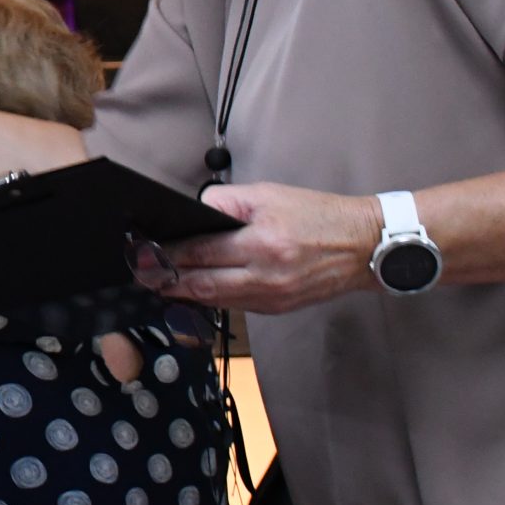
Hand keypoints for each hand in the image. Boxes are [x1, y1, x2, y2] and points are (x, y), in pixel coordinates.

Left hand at [137, 181, 382, 313]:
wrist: (363, 246)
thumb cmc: (318, 216)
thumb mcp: (269, 195)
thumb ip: (227, 202)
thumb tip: (193, 211)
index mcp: (262, 244)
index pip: (201, 252)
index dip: (168, 254)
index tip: (144, 251)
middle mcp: (265, 276)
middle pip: (201, 284)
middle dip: (166, 280)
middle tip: (141, 274)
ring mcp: (272, 297)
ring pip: (215, 300)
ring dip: (184, 294)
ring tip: (160, 284)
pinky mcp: (278, 308)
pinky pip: (236, 307)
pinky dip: (212, 299)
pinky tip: (195, 292)